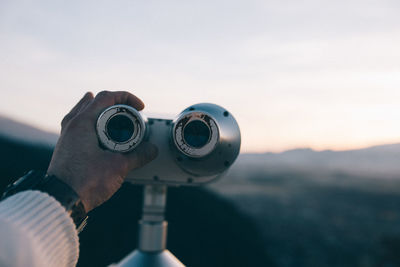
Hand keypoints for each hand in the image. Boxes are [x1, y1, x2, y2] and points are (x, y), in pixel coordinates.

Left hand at [47, 91, 157, 211]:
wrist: (62, 201)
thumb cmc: (84, 183)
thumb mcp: (119, 166)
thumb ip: (138, 155)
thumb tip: (151, 149)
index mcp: (83, 123)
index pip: (106, 97)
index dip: (126, 97)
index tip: (139, 107)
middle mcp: (72, 125)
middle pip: (95, 102)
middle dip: (116, 103)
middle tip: (130, 113)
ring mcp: (67, 135)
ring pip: (85, 112)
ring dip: (102, 111)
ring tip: (115, 114)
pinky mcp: (66, 147)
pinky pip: (79, 125)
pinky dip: (92, 122)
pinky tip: (99, 130)